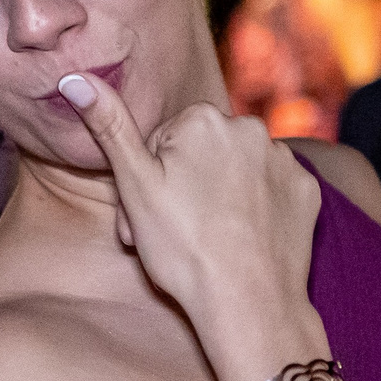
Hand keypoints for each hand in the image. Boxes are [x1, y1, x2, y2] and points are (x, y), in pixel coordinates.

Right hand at [58, 72, 318, 347]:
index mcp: (203, 119)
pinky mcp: (306, 191)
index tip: (146, 218)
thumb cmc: (183, 248)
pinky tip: (241, 240)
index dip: (147, 183)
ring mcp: (284, 160)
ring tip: (206, 240)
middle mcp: (250, 128)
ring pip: (235, 172)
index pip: (162, 143)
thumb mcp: (134, 186)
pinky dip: (255, 211)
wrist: (248, 303)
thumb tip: (74, 78)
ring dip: (219, 197)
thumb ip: (109, 126)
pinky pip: (271, 192)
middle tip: (170, 235)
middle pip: (200, 154)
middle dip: (182, 188)